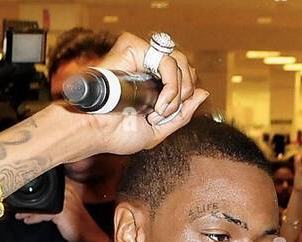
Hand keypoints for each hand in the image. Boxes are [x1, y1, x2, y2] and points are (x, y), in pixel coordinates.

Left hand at [17, 184, 102, 241]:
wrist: (90, 235)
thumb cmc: (78, 223)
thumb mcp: (65, 208)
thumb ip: (53, 201)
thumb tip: (37, 201)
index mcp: (67, 185)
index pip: (46, 187)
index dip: (33, 192)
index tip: (21, 198)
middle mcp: (66, 189)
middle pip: (41, 194)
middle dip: (27, 202)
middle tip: (15, 207)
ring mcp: (64, 200)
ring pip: (40, 204)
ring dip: (27, 211)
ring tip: (19, 215)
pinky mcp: (61, 211)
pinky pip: (43, 214)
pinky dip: (34, 218)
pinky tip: (28, 221)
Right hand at [87, 33, 205, 154]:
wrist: (98, 131)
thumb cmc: (118, 134)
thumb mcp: (159, 131)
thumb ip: (183, 114)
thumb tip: (203, 92)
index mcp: (152, 83)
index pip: (184, 74)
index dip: (187, 92)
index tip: (169, 114)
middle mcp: (147, 67)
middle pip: (185, 64)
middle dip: (185, 92)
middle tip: (167, 111)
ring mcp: (140, 56)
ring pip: (178, 60)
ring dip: (177, 91)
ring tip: (161, 109)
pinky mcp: (133, 48)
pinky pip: (166, 58)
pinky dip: (171, 82)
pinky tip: (158, 101)